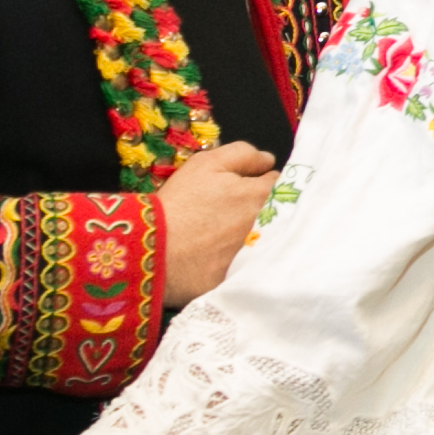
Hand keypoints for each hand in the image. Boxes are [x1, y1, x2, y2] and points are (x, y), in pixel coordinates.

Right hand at [160, 141, 280, 304]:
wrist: (153, 249)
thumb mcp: (207, 164)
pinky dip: (245, 261)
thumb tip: (269, 160)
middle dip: (266, 210)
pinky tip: (226, 259)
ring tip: (230, 236)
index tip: (247, 189)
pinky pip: (253, 267)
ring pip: (270, 240)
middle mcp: (269, 226)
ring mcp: (259, 255)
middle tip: (238, 213)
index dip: (263, 183)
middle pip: (280, 214)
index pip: (280, 184)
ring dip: (258, 235)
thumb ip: (243, 155)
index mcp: (262, 195)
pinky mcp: (245, 279)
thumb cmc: (180, 203)